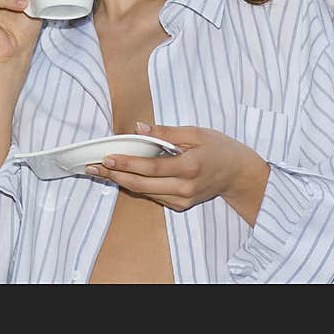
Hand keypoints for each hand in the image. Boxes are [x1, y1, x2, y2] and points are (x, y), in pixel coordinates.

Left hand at [85, 122, 271, 225]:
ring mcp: (182, 199)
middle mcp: (184, 188)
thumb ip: (166, 133)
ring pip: (145, 192)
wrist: (240, 175)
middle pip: (142, 184)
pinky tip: (121, 176)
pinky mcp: (180, 205)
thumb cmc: (220, 148)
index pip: (151, 167)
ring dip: (121, 181)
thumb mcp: (196, 133)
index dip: (128, 163)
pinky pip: (153, 195)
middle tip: (93, 166)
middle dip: (115, 175)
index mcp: (189, 167)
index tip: (108, 158)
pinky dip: (136, 186)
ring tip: (100, 171)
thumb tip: (139, 129)